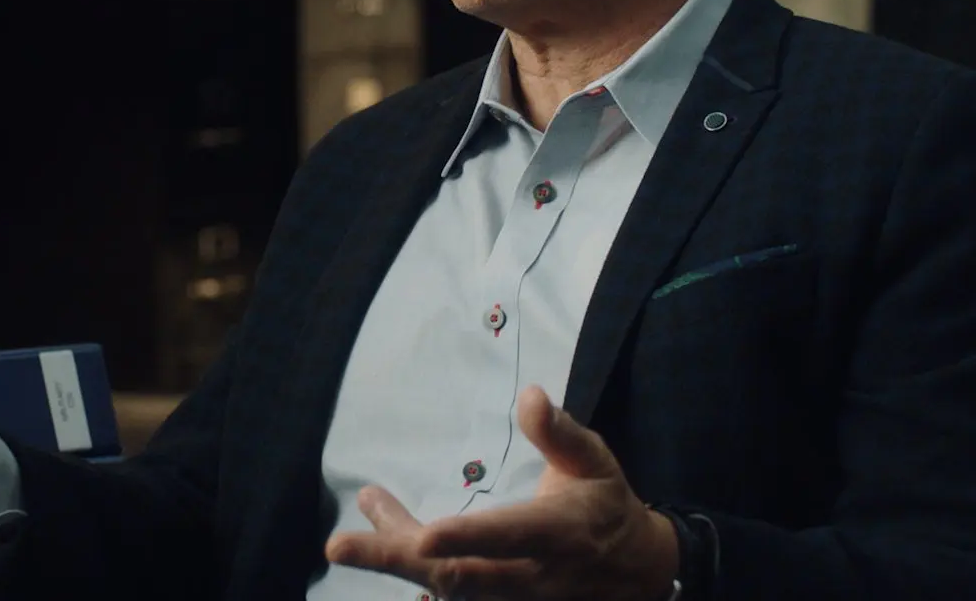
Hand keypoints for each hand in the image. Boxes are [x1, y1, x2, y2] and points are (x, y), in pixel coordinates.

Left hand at [325, 385, 677, 599]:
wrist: (637, 571)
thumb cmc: (605, 504)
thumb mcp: (594, 462)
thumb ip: (560, 433)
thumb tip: (531, 395)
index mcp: (557, 533)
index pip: (507, 537)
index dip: (467, 538)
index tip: (423, 533)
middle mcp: (531, 578)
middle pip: (456, 576)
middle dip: (395, 559)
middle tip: (338, 547)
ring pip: (446, 590)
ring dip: (394, 560)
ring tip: (346, 540)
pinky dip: (415, 577)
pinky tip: (383, 546)